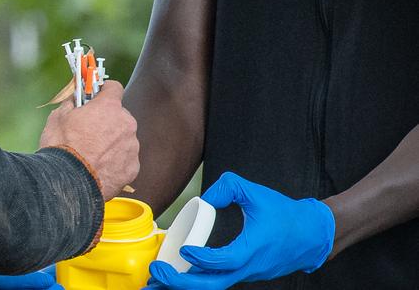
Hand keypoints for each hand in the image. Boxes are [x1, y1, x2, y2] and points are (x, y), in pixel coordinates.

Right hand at [40, 80, 139, 199]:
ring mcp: (132, 147)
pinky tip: (100, 169)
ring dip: (112, 143)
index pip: (114, 87)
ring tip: (93, 155)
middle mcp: (126, 124)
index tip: (97, 96)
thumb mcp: (57, 118)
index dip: (104, 91)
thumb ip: (71, 104)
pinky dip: (116, 162)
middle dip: (107, 121)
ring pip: (124, 139)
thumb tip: (74, 100)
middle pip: (120, 116)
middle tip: (90, 132)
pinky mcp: (133, 168)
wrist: (68, 183)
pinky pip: (125, 160)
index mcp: (108, 107)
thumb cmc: (62, 147)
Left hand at [147, 172, 334, 288]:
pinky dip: (194, 283)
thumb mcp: (256, 193)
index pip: (224, 261)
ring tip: (155, 284)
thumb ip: (229, 187)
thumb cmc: (284, 215)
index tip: (184, 249)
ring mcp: (245, 275)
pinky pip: (215, 282)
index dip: (203, 258)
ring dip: (182, 287)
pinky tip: (174, 278)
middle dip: (179, 283)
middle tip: (156, 272)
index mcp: (252, 250)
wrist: (311, 235)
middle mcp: (247, 268)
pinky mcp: (242, 274)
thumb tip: (206, 196)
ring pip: (211, 288)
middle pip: (210, 286)